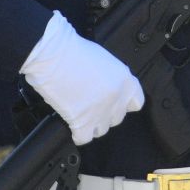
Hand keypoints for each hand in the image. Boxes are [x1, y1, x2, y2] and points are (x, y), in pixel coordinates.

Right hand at [20, 11, 145, 144]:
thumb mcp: (104, 60)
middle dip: (105, 113)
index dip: (124, 103)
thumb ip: (111, 78)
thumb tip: (107, 89)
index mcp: (125, 80)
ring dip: (91, 123)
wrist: (53, 54)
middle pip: (117, 118)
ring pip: (102, 129)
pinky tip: (72, 122)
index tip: (115, 103)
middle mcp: (116, 98)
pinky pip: (84, 138)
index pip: (136, 102)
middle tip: (92, 103)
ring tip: (80, 110)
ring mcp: (101, 112)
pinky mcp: (82, 122)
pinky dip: (78, 133)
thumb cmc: (73, 51)